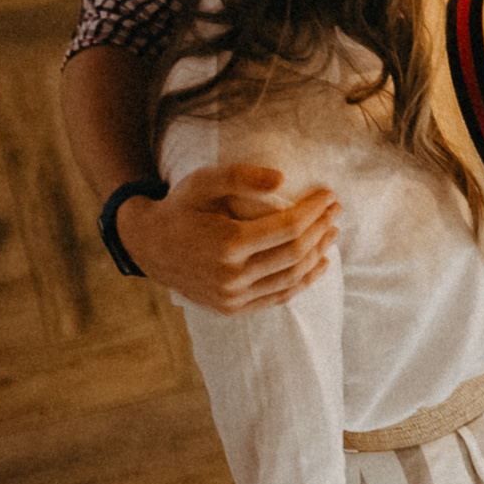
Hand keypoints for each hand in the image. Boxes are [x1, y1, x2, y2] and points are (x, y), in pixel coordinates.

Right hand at [117, 164, 337, 313]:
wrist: (148, 245)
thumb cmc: (180, 207)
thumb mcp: (203, 182)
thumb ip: (240, 176)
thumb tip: (282, 179)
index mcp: (227, 244)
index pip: (288, 228)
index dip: (314, 211)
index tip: (328, 196)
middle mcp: (231, 276)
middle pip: (294, 253)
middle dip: (321, 229)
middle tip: (335, 211)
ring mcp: (232, 297)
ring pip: (291, 278)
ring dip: (318, 254)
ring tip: (332, 233)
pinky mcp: (232, 308)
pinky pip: (277, 297)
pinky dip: (303, 281)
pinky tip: (319, 263)